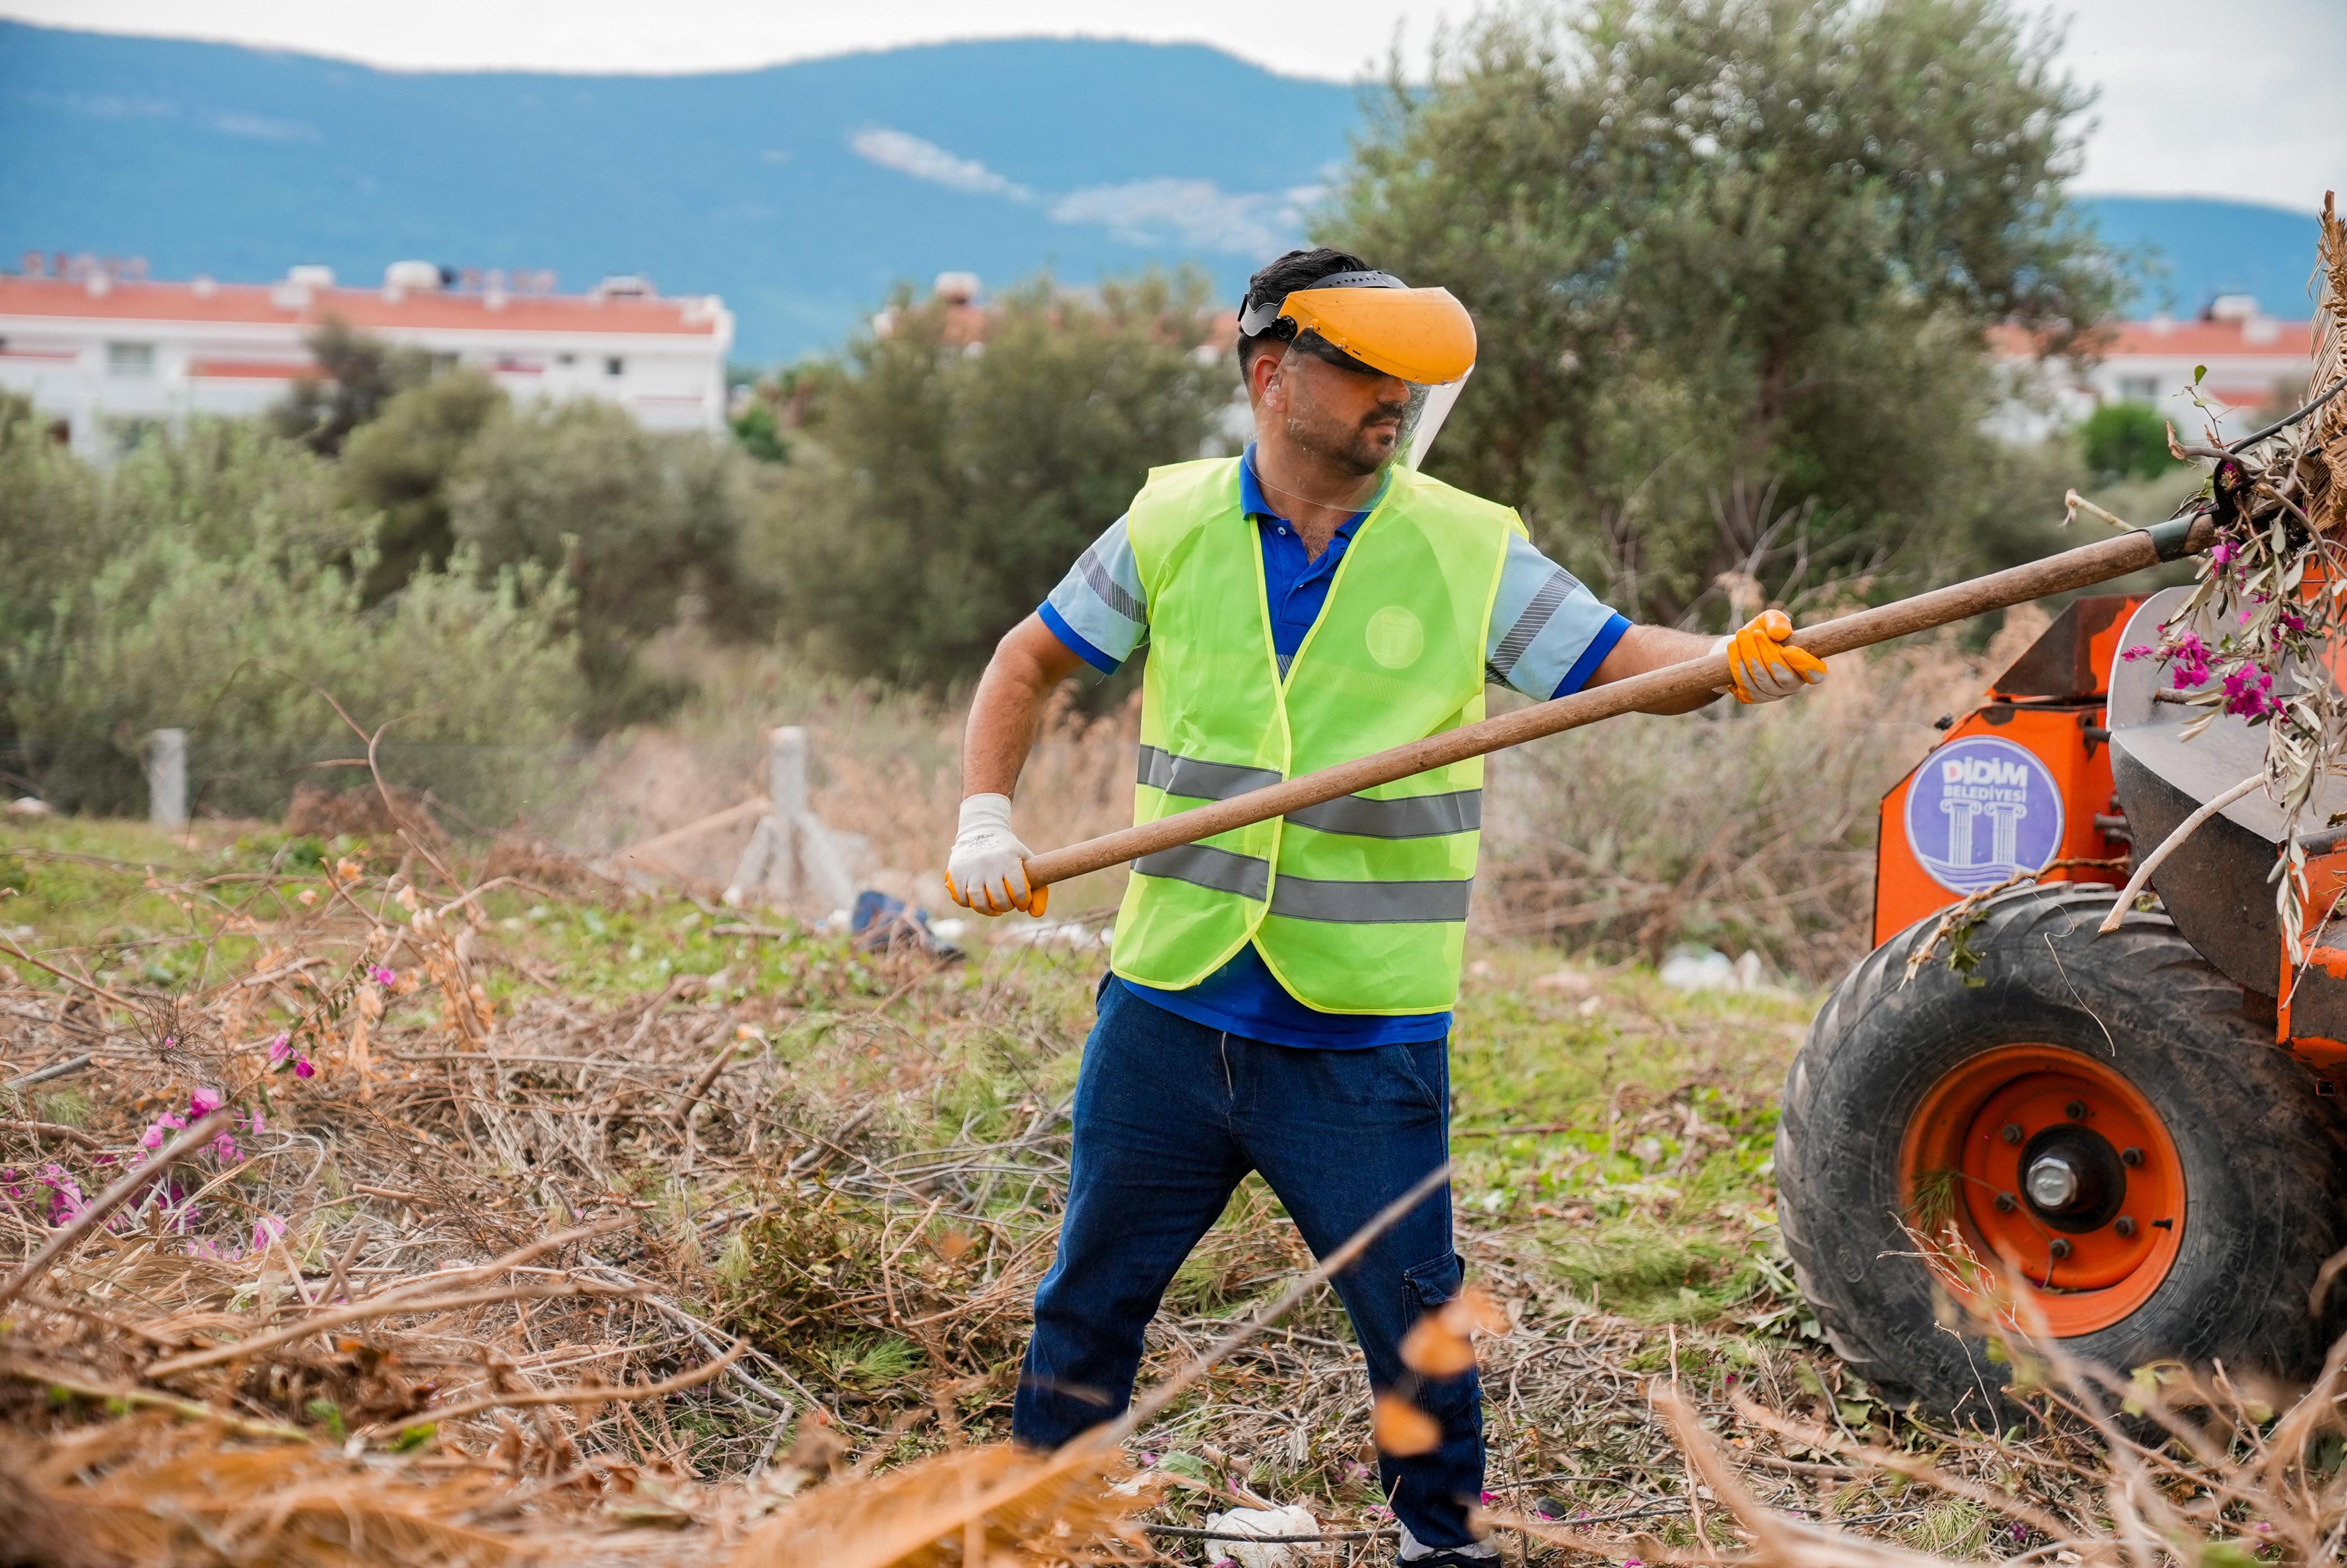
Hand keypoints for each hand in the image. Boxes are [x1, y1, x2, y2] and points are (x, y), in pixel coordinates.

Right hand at [944, 793, 1047, 915]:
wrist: (981, 829)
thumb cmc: (1008, 851)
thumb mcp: (1026, 860)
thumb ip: (1038, 887)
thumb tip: (1036, 914)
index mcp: (1008, 860)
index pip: (1018, 891)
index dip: (1022, 902)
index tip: (1022, 903)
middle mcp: (988, 864)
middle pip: (998, 899)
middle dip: (1006, 907)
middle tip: (1007, 904)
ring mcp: (970, 868)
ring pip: (978, 901)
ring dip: (988, 910)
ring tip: (993, 907)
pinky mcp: (955, 872)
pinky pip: (961, 898)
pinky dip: (969, 904)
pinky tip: (977, 900)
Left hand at [1711, 609, 1826, 703]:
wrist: (1737, 644)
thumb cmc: (1761, 631)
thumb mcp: (1770, 619)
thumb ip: (1778, 621)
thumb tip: (1779, 634)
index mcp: (1805, 666)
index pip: (1816, 674)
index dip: (1804, 665)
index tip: (1787, 648)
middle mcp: (1791, 685)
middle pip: (1785, 678)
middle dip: (1768, 655)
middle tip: (1755, 633)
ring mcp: (1772, 694)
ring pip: (1763, 682)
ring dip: (1749, 657)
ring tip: (1741, 635)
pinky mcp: (1752, 697)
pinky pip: (1745, 686)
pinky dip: (1737, 666)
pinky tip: (1733, 648)